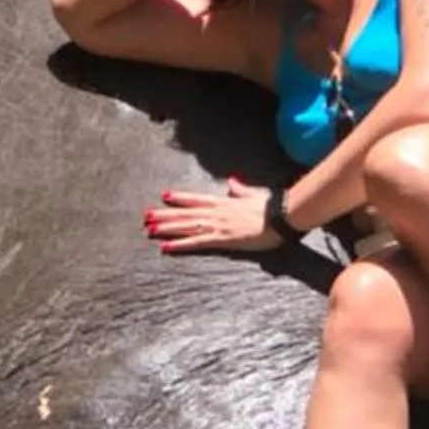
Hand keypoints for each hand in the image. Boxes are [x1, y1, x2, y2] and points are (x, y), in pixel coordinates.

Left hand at [145, 178, 281, 257]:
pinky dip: (180, 245)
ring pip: (186, 226)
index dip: (180, 198)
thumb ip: (241, 190)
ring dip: (167, 228)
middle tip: (147, 216)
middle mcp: (217, 212)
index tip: (165, 196)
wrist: (281, 216)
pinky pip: (196, 242)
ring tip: (150, 229)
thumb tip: (233, 181)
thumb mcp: (254, 194)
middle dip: (166, 215)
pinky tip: (166, 247)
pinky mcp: (222, 239)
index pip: (197, 199)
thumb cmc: (272, 207)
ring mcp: (217, 225)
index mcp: (225, 202)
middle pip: (186, 213)